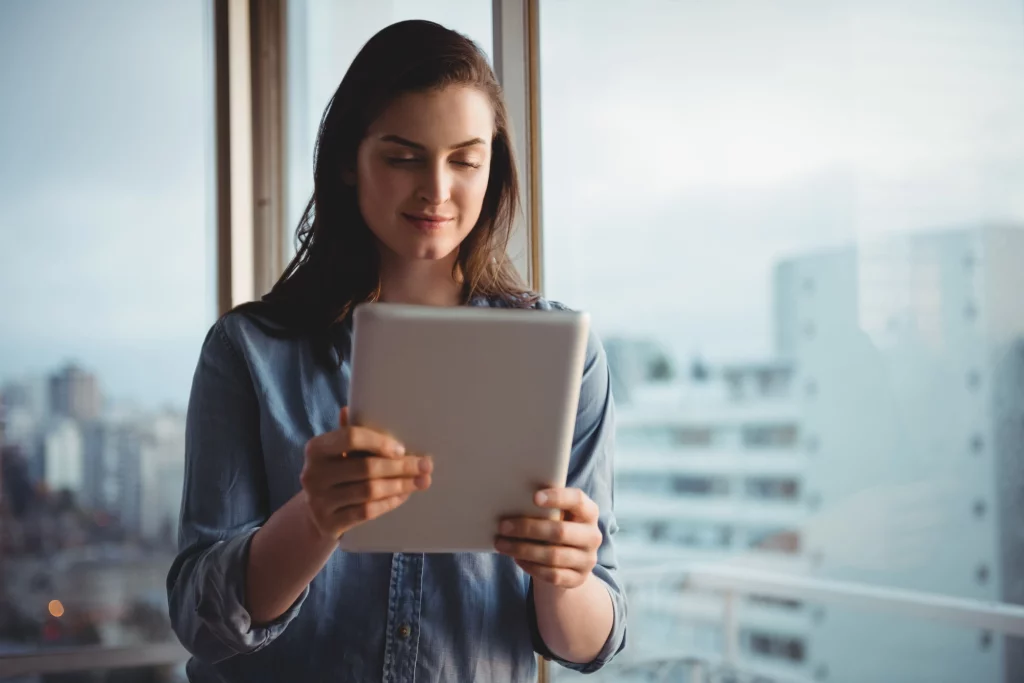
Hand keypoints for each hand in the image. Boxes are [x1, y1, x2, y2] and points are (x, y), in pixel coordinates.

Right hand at [300, 407, 431, 539]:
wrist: (314, 516)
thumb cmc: (335, 475)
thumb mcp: (337, 453)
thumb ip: (350, 434)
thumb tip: (353, 408)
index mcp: (316, 448)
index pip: (350, 437)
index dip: (379, 442)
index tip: (402, 449)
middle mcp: (312, 474)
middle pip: (365, 467)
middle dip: (401, 467)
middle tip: (425, 466)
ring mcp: (318, 501)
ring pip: (369, 491)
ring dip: (400, 485)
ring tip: (422, 481)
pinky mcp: (328, 523)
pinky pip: (366, 512)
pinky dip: (389, 503)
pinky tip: (403, 496)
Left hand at [494, 488, 601, 588]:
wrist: (570, 560)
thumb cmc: (557, 526)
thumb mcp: (558, 514)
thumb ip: (545, 507)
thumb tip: (512, 499)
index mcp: (589, 512)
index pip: (577, 500)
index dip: (557, 497)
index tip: (534, 497)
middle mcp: (593, 536)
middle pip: (560, 531)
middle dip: (528, 528)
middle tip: (503, 526)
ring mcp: (587, 560)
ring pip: (553, 556)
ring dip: (523, 550)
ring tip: (501, 543)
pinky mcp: (578, 579)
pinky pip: (552, 575)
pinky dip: (530, 566)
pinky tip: (516, 558)